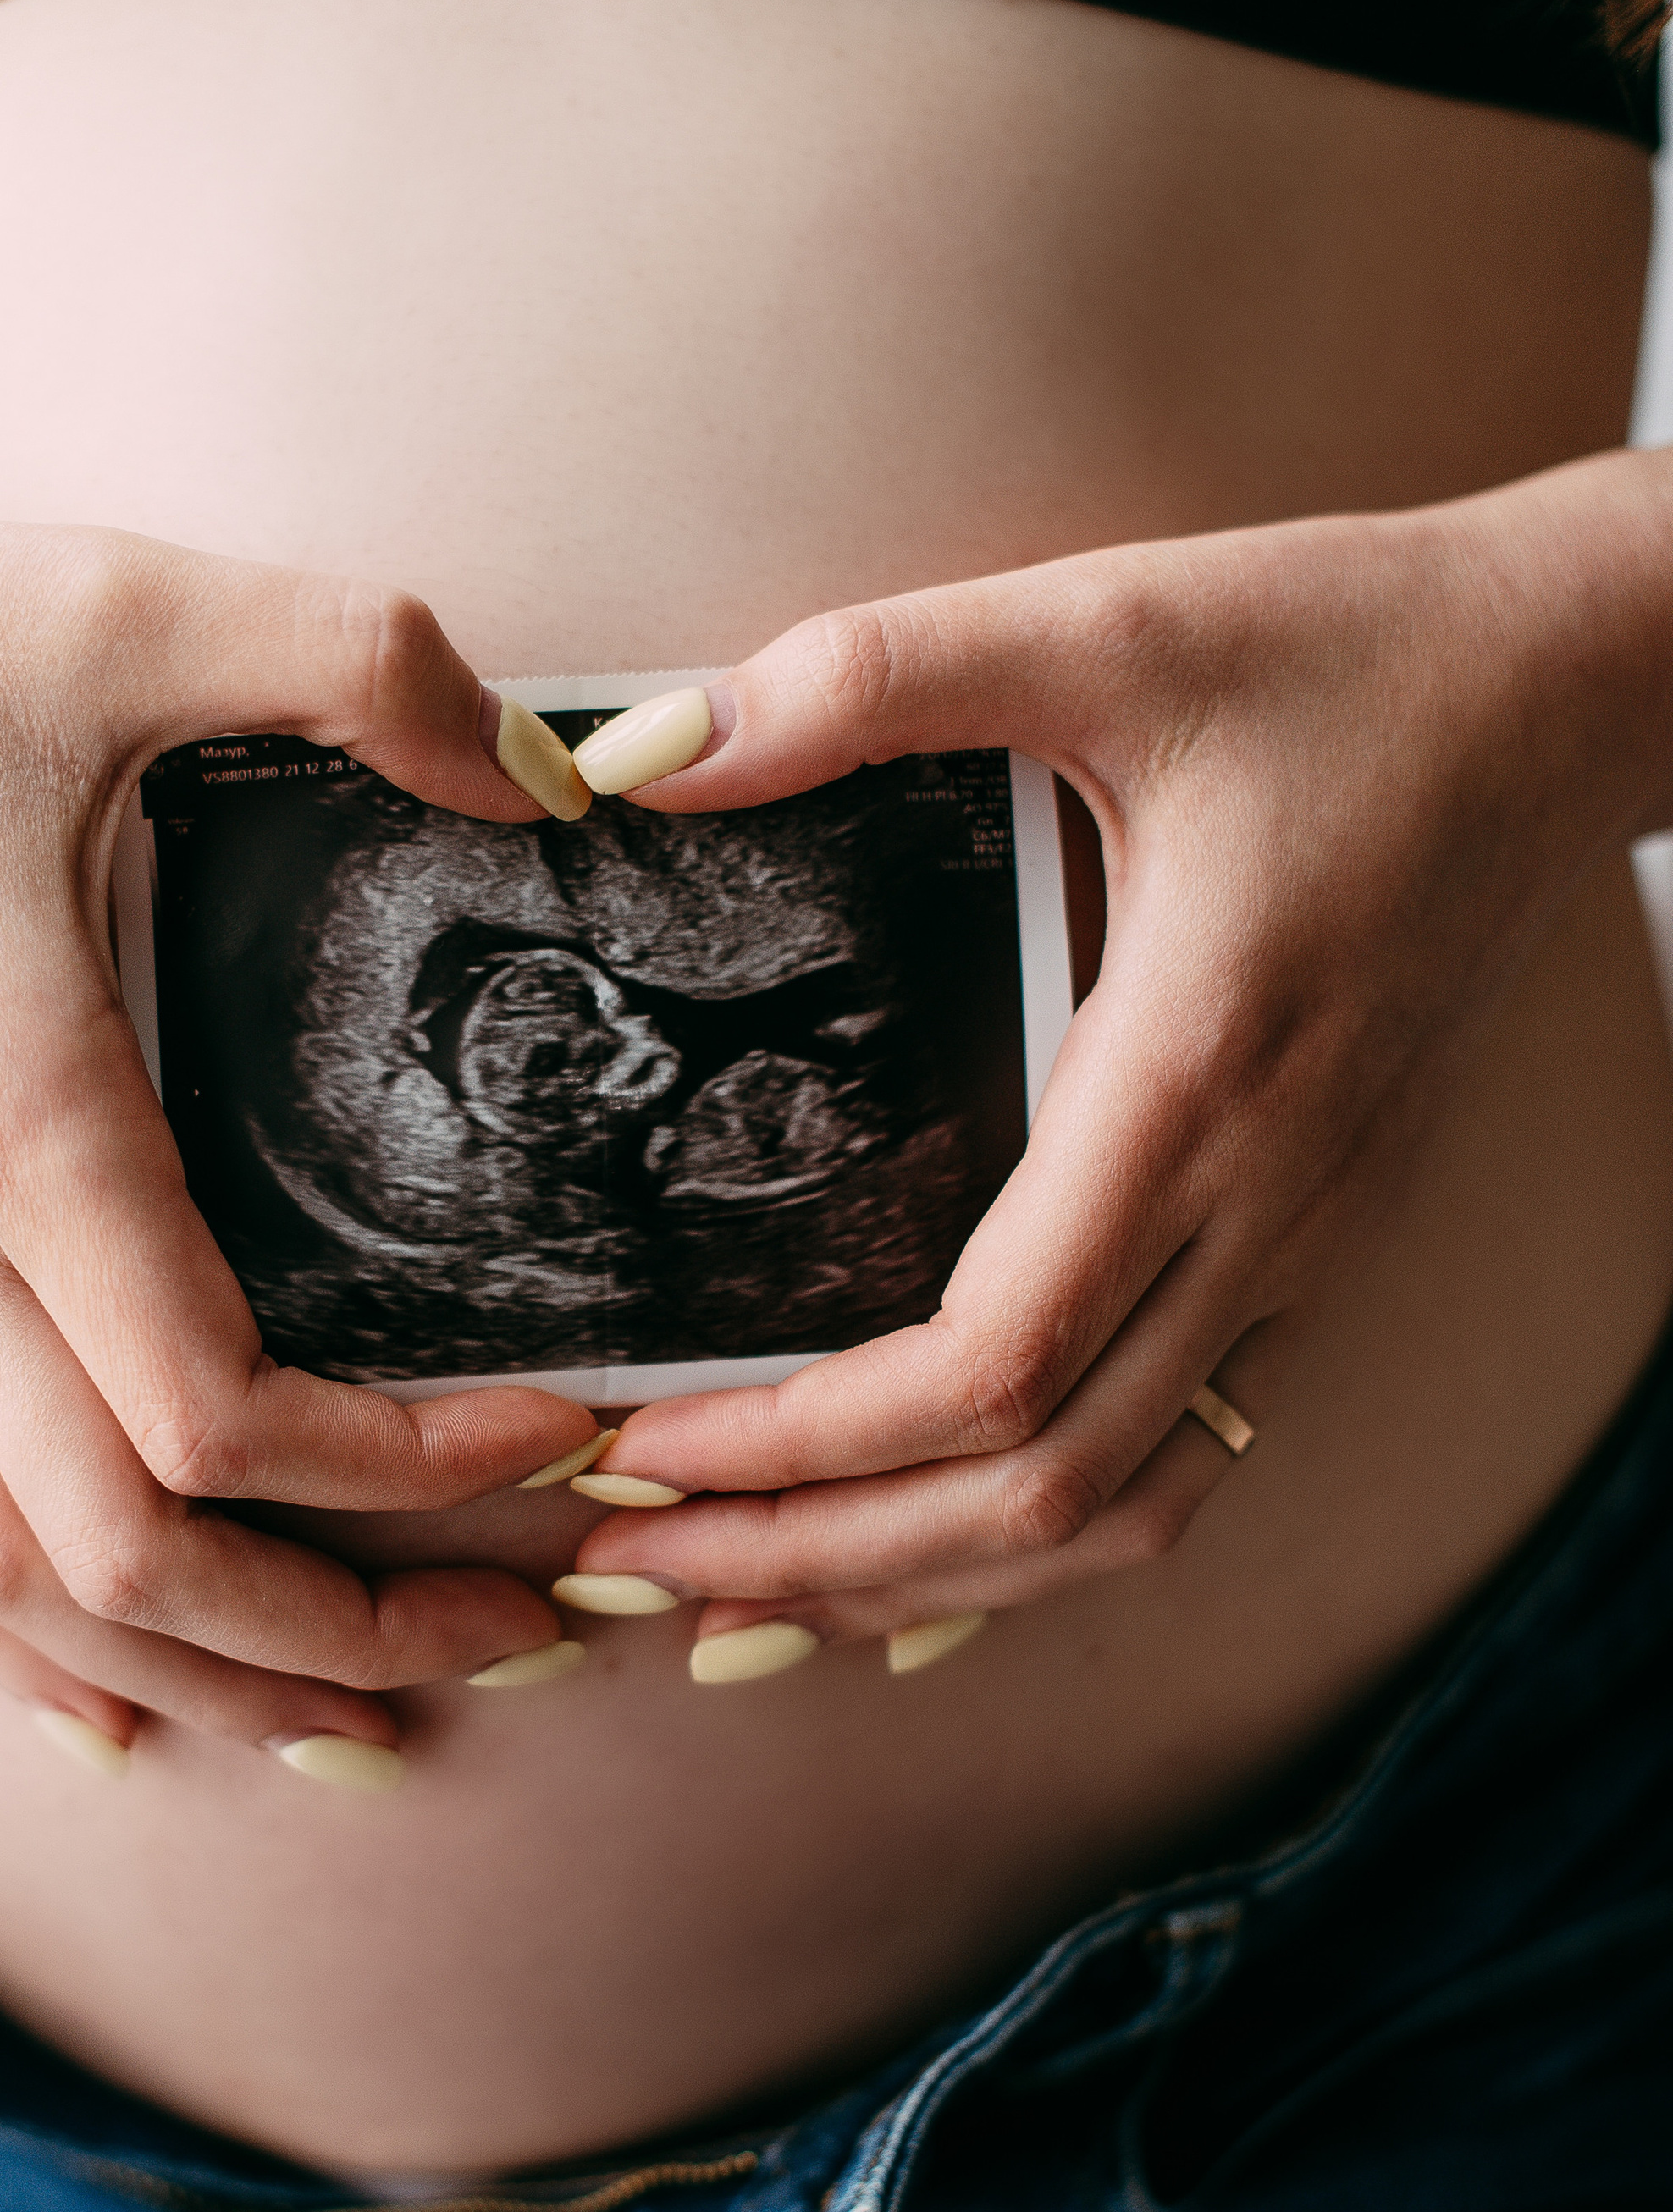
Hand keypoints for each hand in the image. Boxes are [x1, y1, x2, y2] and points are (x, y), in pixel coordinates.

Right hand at [0, 457, 596, 1756]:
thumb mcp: (128, 597)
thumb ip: (367, 660)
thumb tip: (563, 780)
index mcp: (19, 1120)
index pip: (218, 1413)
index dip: (408, 1470)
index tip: (563, 1425)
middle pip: (128, 1557)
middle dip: (344, 1631)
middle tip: (535, 1629)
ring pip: (4, 1580)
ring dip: (197, 1672)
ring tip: (369, 1710)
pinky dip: (17, 1638)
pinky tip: (113, 1708)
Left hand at [566, 457, 1665, 1661]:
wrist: (1576, 683)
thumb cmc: (1353, 650)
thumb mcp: (1106, 619)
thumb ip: (873, 676)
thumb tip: (647, 756)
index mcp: (1192, 1084)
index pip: (994, 1367)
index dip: (806, 1445)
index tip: (645, 1449)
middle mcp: (1262, 1206)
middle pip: (1039, 1492)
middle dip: (824, 1555)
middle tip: (637, 1567)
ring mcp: (1305, 1242)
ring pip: (1122, 1509)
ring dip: (927, 1572)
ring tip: (751, 1592)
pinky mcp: (1317, 1235)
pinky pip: (1179, 1452)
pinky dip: (1034, 1528)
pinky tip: (916, 1535)